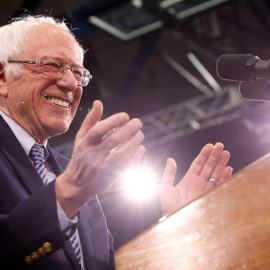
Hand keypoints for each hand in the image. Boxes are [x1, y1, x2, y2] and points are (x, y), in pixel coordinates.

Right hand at [55, 100, 144, 217]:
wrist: (77, 184)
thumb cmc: (81, 156)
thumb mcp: (81, 138)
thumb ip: (90, 120)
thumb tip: (98, 102)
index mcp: (85, 143)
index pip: (99, 130)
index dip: (113, 121)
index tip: (125, 115)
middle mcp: (93, 155)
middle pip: (113, 141)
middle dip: (128, 130)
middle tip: (138, 122)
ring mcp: (102, 167)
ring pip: (121, 154)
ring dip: (134, 143)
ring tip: (140, 134)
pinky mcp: (110, 177)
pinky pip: (126, 166)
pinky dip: (135, 157)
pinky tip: (141, 148)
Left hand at [158, 142, 231, 215]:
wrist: (177, 222)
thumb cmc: (169, 207)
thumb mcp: (165, 188)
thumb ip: (169, 173)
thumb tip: (170, 159)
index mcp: (188, 179)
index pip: (198, 164)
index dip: (204, 154)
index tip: (210, 145)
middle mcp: (198, 183)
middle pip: (209, 166)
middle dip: (214, 156)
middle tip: (220, 145)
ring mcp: (206, 190)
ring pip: (216, 173)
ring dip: (221, 163)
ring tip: (226, 152)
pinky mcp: (211, 197)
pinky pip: (220, 185)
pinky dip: (225, 177)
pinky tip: (229, 168)